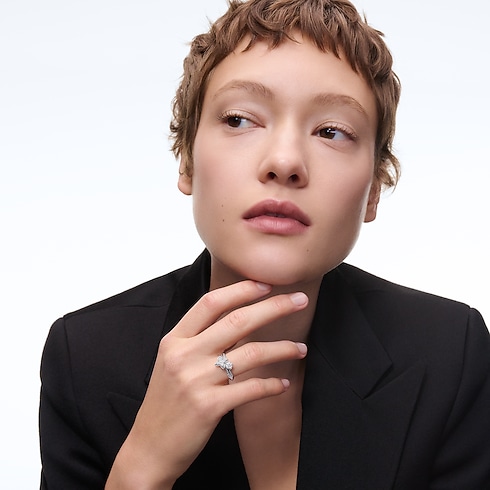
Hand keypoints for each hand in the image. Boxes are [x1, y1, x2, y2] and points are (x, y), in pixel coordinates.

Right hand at [106, 280, 307, 488]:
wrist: (149, 448)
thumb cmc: (166, 402)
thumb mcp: (172, 362)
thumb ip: (199, 340)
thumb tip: (238, 318)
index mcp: (174, 340)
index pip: (211, 302)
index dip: (241, 289)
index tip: (266, 284)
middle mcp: (184, 355)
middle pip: (237, 320)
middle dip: (274, 307)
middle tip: (300, 300)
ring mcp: (196, 380)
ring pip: (251, 353)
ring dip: (282, 348)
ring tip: (301, 348)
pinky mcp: (209, 407)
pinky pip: (251, 389)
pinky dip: (272, 385)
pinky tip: (283, 384)